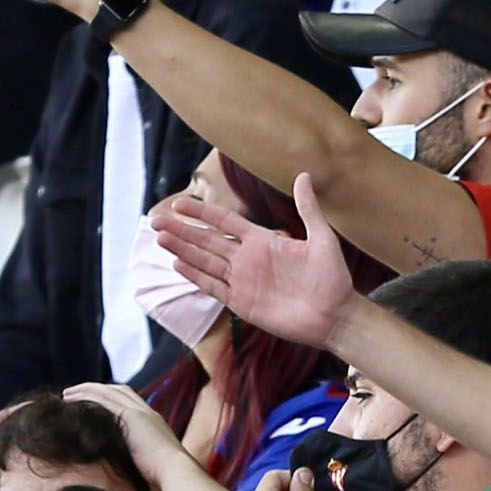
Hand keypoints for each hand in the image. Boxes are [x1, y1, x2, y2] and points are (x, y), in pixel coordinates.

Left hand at [63, 382, 192, 485]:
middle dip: (99, 390)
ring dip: (87, 390)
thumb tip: (137, 479)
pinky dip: (86, 394)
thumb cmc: (166, 481)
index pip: (133, 405)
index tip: (97, 406)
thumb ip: (143, 466)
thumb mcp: (154, 470)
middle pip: (121, 392)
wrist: (175, 474)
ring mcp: (140, 412)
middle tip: (78, 394)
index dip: (114, 401)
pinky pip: (103, 398)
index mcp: (155, 425)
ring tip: (68, 394)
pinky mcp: (130, 416)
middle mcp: (148, 413)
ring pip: (109, 391)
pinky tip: (70, 398)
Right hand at [155, 174, 359, 352]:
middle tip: (156, 221)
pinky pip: (214, 287)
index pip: (225, 222)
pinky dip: (196, 277)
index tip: (179, 203)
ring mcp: (243, 281)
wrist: (334, 316)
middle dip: (182, 231)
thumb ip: (308, 209)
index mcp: (262, 240)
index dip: (202, 213)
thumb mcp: (322, 239)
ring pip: (205, 262)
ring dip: (182, 251)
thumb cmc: (332, 277)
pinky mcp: (242, 303)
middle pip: (207, 241)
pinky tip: (178, 266)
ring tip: (161, 239)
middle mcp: (247, 259)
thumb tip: (305, 174)